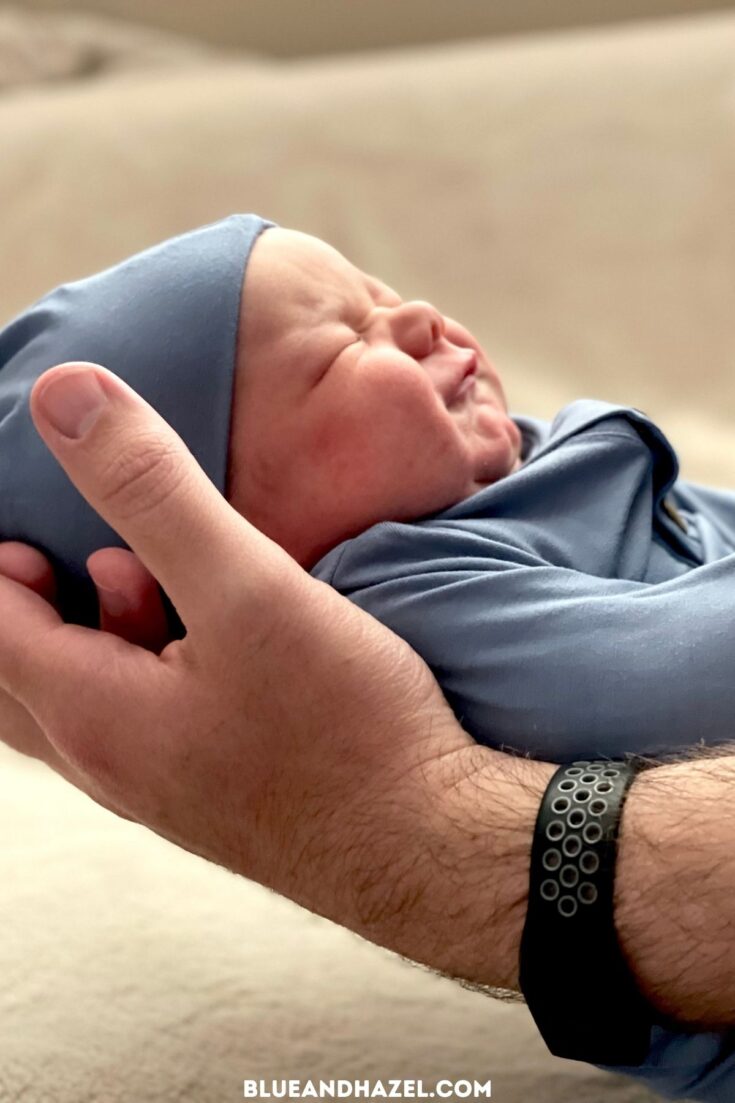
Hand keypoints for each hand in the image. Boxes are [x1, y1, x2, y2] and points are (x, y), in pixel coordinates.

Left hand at [0, 361, 498, 978]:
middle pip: (16, 677)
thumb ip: (152, 492)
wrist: (429, 844)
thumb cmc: (344, 725)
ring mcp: (160, 784)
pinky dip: (137, 664)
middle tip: (54, 549)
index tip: (24, 510)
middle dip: (23, 604)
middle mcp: (111, 761)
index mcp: (94, 712)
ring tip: (136, 574)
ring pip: (79, 701)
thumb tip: (66, 398)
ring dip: (85, 632)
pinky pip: (136, 720)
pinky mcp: (210, 789)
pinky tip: (202, 633)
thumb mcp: (246, 589)